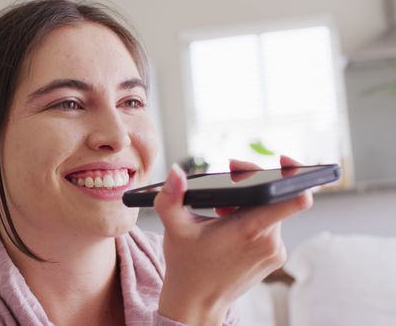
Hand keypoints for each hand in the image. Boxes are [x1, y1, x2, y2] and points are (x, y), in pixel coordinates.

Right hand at [154, 155, 312, 325]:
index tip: (280, 160)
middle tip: (223, 193)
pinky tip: (230, 228)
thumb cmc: (186, 265)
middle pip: (276, 198)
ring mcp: (275, 252)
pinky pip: (271, 228)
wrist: (197, 303)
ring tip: (221, 214)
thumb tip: (175, 172)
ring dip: (251, 205)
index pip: (294, 198)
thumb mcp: (174, 228)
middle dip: (250, 187)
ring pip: (273, 212)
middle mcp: (270, 241)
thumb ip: (170, 197)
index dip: (294, 173)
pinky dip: (254, 221)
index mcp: (250, 229)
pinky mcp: (275, 259)